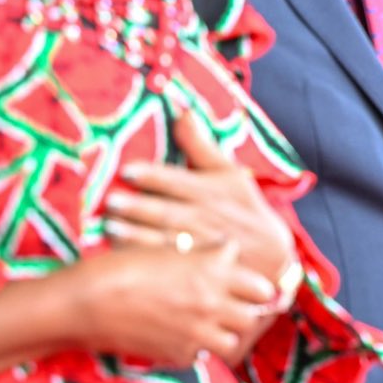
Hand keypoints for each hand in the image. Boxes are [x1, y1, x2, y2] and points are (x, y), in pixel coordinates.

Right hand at [65, 239, 281, 366]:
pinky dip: (193, 349)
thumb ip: (202, 254)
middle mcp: (213, 302)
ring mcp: (198, 332)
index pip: (260, 283)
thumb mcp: (167, 248)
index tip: (245, 284)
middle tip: (232, 306)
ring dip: (224, 333)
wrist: (88, 301)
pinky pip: (200, 357)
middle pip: (253, 314)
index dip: (253, 283)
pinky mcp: (179, 354)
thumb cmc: (122, 265)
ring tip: (208, 326)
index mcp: (212, 270)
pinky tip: (178, 338)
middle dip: (245, 310)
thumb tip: (224, 253)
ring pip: (233, 341)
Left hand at [104, 112, 299, 309]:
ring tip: (110, 226)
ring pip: (166, 240)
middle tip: (112, 201)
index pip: (179, 181)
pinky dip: (146, 261)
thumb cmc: (243, 208)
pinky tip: (122, 256)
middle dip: (141, 206)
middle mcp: (206, 218)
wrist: (272, 256)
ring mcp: (201, 248)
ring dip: (138, 235)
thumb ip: (200, 146)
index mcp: (212, 191)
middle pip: (170, 212)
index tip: (128, 170)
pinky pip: (169, 267)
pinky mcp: (197, 271)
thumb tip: (182, 112)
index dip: (154, 176)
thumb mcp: (229, 174)